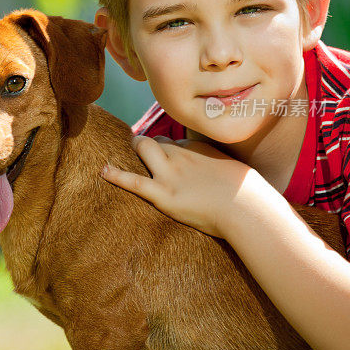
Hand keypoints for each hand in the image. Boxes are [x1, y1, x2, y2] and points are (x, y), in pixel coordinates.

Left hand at [101, 135, 253, 237]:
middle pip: (155, 141)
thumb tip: (219, 172)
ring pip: (143, 149)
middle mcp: (181, 155)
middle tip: (140, 154)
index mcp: (198, 149)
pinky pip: (135, 181)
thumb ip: (219, 167)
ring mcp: (170, 173)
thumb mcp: (233, 169)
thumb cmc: (246, 194)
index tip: (166, 159)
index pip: (174, 142)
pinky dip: (116, 175)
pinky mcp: (164, 195)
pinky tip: (102, 171)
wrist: (247, 207)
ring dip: (135, 151)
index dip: (167, 150)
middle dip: (145, 146)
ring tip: (125, 156)